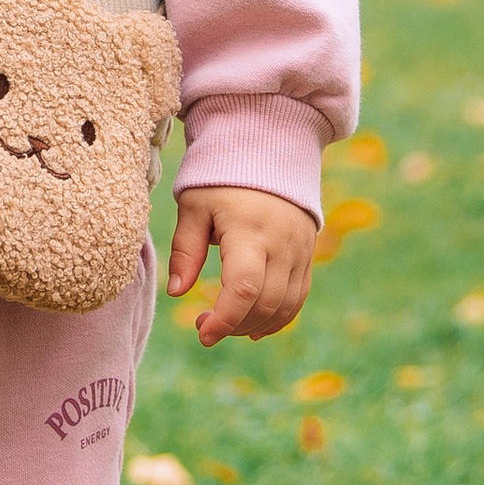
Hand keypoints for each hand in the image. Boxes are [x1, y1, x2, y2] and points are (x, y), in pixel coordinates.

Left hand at [168, 185, 317, 345]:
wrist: (268, 150)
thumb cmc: (222, 178)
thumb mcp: (195, 206)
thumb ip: (186, 249)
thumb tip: (177, 293)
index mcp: (249, 230)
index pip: (244, 288)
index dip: (225, 319)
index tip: (203, 334)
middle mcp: (282, 243)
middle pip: (265, 303)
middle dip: (233, 326)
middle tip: (203, 324)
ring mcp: (300, 251)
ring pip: (284, 306)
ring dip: (253, 326)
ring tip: (224, 324)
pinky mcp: (307, 255)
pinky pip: (297, 298)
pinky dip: (277, 319)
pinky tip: (253, 328)